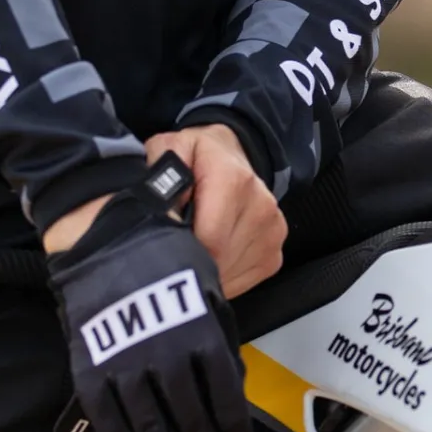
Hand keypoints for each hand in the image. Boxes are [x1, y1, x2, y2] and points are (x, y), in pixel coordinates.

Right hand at [46, 201, 254, 431]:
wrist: (108, 239)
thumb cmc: (168, 264)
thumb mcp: (210, 293)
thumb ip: (223, 343)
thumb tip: (235, 392)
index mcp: (204, 336)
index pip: (227, 407)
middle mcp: (168, 357)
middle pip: (195, 429)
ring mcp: (126, 366)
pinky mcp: (92, 371)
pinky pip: (109, 423)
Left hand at [144, 123, 285, 297]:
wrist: (233, 156)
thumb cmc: (195, 157)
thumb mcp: (168, 149)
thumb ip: (158, 178)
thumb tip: (165, 219)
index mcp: (234, 180)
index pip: (208, 239)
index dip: (178, 246)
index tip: (165, 238)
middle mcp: (261, 206)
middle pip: (216, 260)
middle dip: (189, 257)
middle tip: (177, 238)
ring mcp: (272, 233)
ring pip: (225, 274)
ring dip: (204, 267)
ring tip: (195, 241)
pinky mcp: (274, 255)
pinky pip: (238, 282)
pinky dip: (218, 274)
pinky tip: (210, 252)